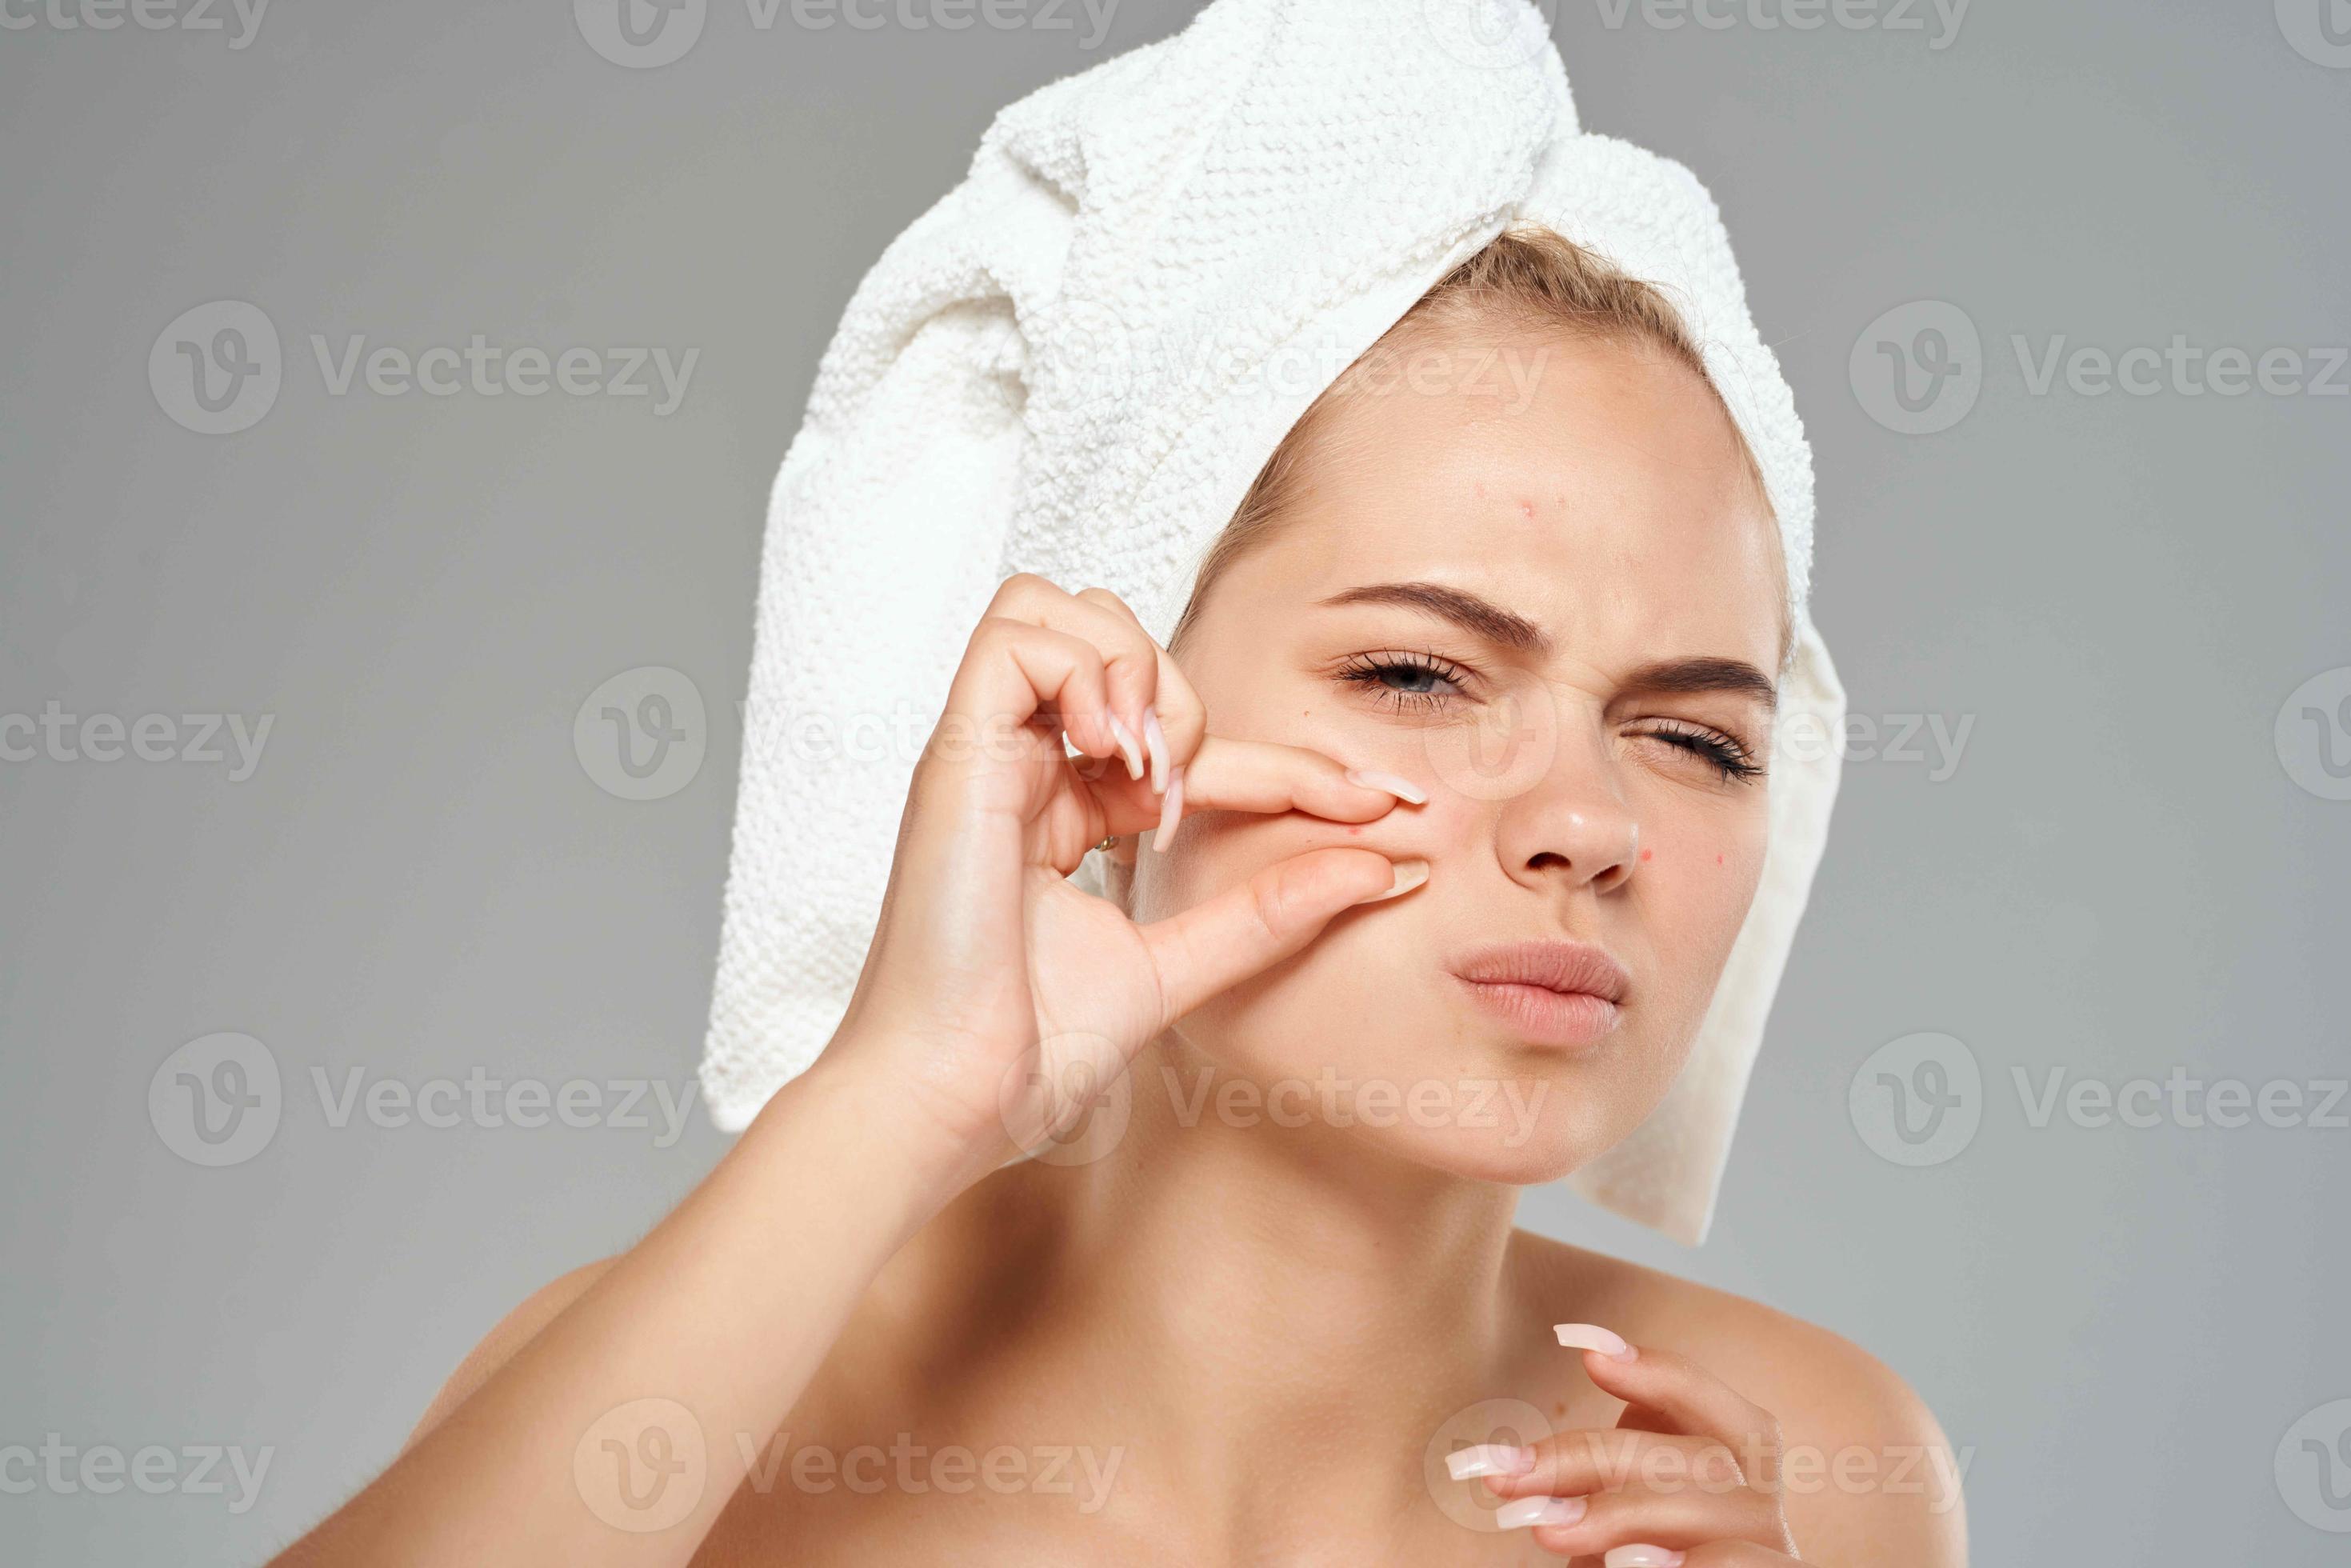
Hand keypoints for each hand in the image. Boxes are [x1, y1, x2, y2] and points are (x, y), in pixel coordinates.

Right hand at [809, 573, 1424, 1195]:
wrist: (951, 1099)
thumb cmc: (1028, 1052)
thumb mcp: (1179, 967)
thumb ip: (1266, 913)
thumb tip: (1380, 865)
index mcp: (1068, 814)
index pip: (1189, 747)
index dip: (1286, 764)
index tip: (1381, 803)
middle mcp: (1026, 770)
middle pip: (1114, 637)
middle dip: (1183, 694)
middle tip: (1192, 798)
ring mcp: (987, 756)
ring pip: (1058, 607)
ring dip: (1131, 668)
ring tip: (1151, 771)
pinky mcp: (956, 754)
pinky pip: (1017, 633)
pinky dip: (1084, 671)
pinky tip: (1114, 758)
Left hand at [1460, 1327, 1804, 1565]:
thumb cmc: (1628, 1557)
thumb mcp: (1610, 1506)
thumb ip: (1601, 1467)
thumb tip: (1539, 1423)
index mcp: (1731, 1461)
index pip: (1707, 1400)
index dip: (1654, 1370)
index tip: (1580, 1347)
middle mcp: (1761, 1501)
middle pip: (1696, 1455)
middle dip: (1592, 1458)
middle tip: (1504, 1476)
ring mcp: (1774, 1548)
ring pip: (1714, 1509)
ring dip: (1618, 1513)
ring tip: (1544, 1528)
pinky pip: (1745, 1562)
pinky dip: (1690, 1560)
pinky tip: (1620, 1564)